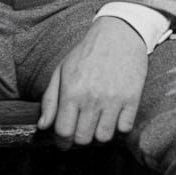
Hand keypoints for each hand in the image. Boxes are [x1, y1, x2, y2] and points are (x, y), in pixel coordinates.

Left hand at [37, 17, 146, 149]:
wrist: (118, 33)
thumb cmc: (87, 52)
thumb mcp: (62, 69)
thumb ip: (50, 99)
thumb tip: (43, 126)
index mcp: (72, 90)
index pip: (63, 131)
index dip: (61, 141)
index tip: (64, 141)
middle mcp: (92, 97)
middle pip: (82, 138)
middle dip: (79, 139)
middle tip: (80, 129)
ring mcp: (113, 99)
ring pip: (103, 138)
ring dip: (98, 134)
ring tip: (96, 122)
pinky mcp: (132, 99)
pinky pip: (124, 129)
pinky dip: (118, 128)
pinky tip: (113, 116)